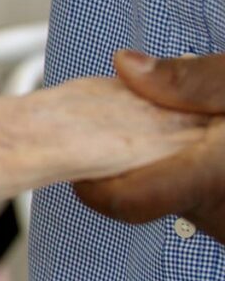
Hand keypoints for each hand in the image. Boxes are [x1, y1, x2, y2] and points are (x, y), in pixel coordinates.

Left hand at [75, 50, 224, 243]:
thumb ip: (190, 77)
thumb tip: (124, 66)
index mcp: (212, 177)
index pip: (123, 201)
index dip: (88, 182)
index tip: (70, 157)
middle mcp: (222, 214)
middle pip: (145, 195)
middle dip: (130, 159)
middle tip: (125, 117)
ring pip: (176, 198)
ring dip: (165, 164)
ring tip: (179, 123)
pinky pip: (204, 202)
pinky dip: (193, 173)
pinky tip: (204, 140)